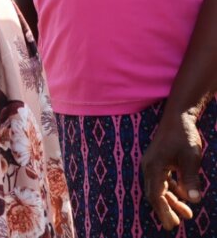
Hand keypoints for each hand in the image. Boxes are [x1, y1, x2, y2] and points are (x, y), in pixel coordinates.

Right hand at [142, 108, 202, 230]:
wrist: (178, 117)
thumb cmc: (184, 136)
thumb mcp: (191, 158)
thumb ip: (190, 179)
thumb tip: (193, 199)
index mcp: (154, 167)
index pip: (156, 194)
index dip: (163, 211)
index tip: (172, 225)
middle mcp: (149, 166)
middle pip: (155, 193)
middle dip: (165, 210)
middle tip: (175, 225)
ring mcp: (152, 164)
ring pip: (159, 188)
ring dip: (171, 201)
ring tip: (186, 214)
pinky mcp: (158, 162)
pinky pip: (163, 181)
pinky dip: (172, 191)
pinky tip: (184, 197)